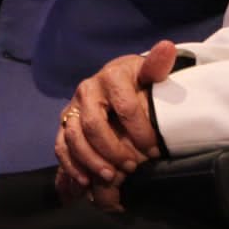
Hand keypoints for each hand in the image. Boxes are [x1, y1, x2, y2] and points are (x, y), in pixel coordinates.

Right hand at [54, 41, 176, 194]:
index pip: (124, 106)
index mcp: (111, 75)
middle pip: (93, 124)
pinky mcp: (64, 123)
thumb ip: (158, 65)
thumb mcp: (149, 72)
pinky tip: (86, 181)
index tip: (154, 150)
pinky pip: (61, 146)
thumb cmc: (137, 82)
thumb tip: (167, 47)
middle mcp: (87, 89)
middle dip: (112, 149)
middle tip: (132, 167)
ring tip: (111, 177)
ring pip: (73, 136)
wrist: (118, 83)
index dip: (140, 131)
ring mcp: (72, 106)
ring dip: (90, 161)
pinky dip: (72, 165)